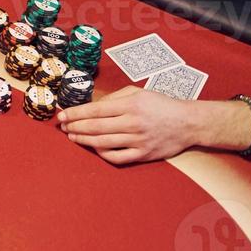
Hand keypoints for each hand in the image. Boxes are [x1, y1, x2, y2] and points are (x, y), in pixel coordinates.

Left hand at [58, 85, 201, 164]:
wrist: (188, 123)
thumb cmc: (161, 105)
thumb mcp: (138, 93)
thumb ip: (114, 98)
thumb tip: (93, 105)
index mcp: (130, 105)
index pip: (95, 110)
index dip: (75, 113)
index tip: (62, 115)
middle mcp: (133, 123)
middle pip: (95, 127)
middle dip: (74, 127)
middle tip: (62, 127)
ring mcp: (138, 140)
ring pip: (103, 143)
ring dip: (83, 140)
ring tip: (72, 136)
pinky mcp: (144, 154)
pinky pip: (118, 157)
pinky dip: (102, 154)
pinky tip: (94, 148)